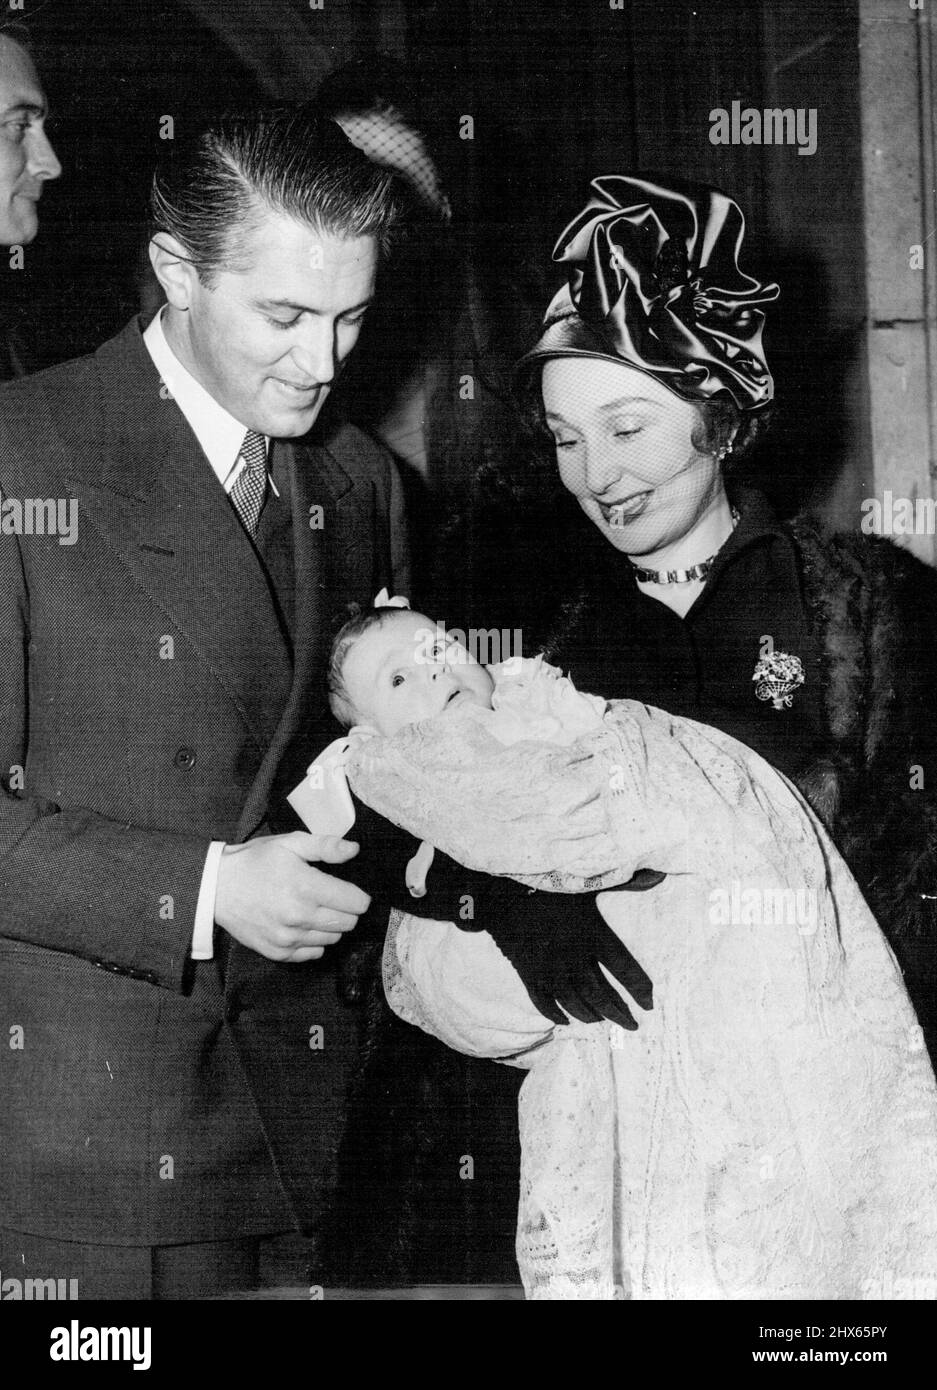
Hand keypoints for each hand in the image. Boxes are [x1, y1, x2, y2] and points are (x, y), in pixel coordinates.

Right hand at [215, 831, 369, 961]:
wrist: (217, 888)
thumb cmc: (255, 862)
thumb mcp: (290, 843)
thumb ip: (325, 846)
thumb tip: (354, 850)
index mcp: (306, 887)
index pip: (356, 903)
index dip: (358, 895)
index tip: (348, 890)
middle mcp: (300, 917)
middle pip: (348, 923)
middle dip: (346, 910)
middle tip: (331, 898)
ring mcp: (288, 938)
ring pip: (333, 939)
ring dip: (330, 926)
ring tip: (313, 909)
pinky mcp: (279, 952)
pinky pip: (314, 953)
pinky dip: (314, 941)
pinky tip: (302, 924)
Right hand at [471, 883, 655, 1030]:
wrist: (501, 892)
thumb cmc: (549, 883)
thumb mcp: (588, 882)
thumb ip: (625, 882)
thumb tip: (659, 876)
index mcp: (593, 935)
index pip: (624, 970)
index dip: (639, 989)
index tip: (649, 1004)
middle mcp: (574, 958)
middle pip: (601, 995)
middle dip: (618, 1013)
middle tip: (631, 1025)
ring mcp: (549, 969)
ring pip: (574, 1003)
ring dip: (590, 1015)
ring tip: (601, 1020)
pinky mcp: (528, 973)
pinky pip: (543, 1002)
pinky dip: (555, 1014)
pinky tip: (564, 1019)